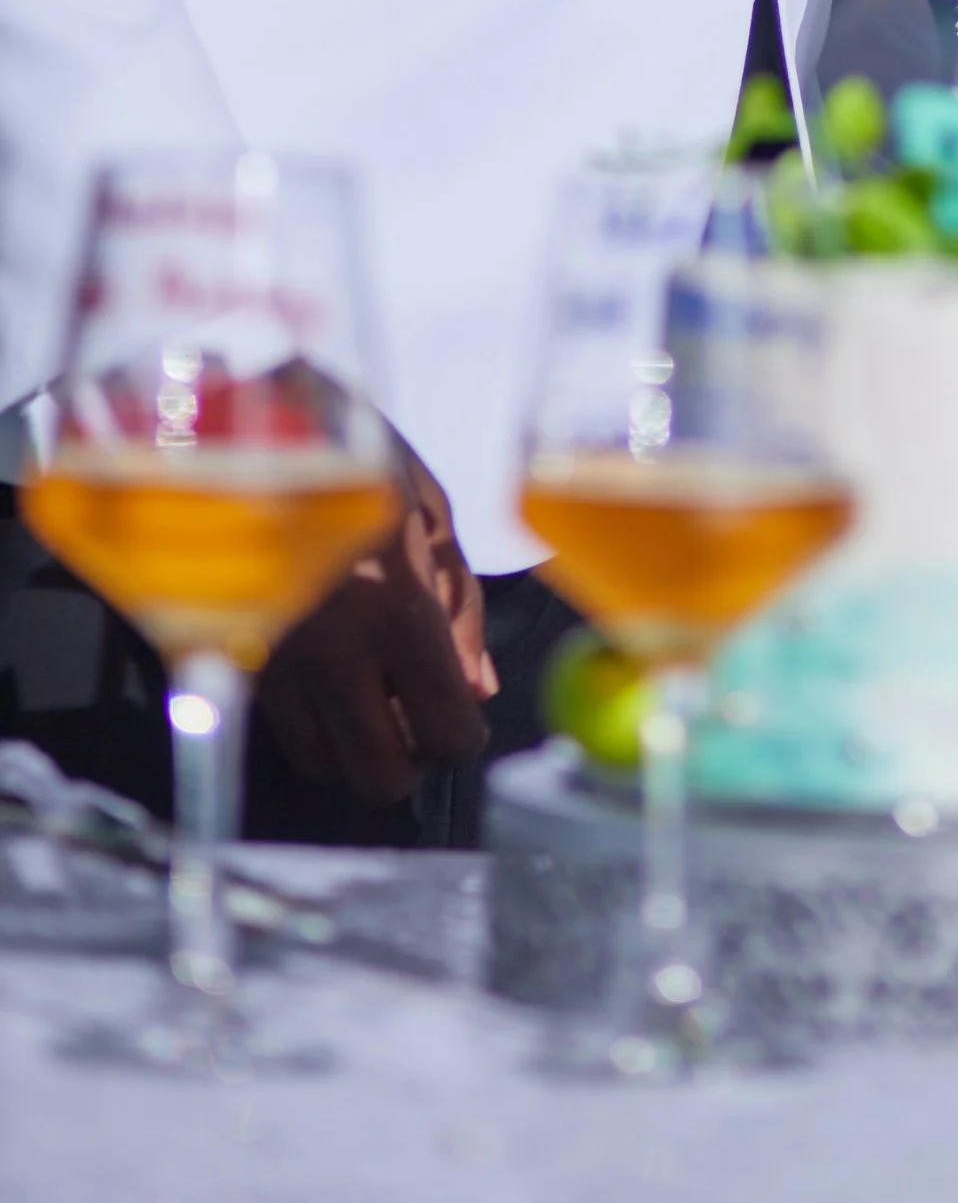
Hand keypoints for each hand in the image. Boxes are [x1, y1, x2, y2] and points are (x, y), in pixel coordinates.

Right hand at [255, 435, 493, 804]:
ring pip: (324, 766)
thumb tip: (480, 689)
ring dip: (355, 746)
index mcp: (396, 611)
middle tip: (415, 714)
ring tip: (367, 690)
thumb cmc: (350, 453)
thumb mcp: (430, 511)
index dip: (465, 736)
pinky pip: (281, 730)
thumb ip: (460, 609)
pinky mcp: (233, 661)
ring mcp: (275, 664)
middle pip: (381, 778)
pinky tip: (324, 672)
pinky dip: (310, 723)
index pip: (446, 733)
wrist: (240, 424)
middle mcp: (332, 655)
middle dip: (410, 758)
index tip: (463, 713)